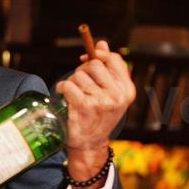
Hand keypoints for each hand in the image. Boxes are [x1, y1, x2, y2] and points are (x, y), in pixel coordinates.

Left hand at [54, 38, 135, 181]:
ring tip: (74, 94)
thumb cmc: (98, 116)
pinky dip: (62, 88)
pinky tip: (64, 96)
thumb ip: (107, 69)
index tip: (87, 58)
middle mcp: (117, 96)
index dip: (99, 54)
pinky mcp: (83, 106)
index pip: (114, 60)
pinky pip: (68, 85)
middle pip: (94, 65)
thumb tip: (102, 43)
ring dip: (72, 82)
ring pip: (79, 75)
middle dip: (82, 70)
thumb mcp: (109, 94)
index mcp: (127, 91)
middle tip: (79, 81)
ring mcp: (101, 101)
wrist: (90, 144)